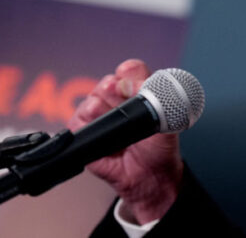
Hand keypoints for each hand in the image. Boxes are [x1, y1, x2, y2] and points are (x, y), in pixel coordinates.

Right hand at [67, 59, 183, 223]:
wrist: (149, 175)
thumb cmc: (159, 146)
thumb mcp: (169, 119)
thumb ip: (158, 98)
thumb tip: (138, 85)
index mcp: (136, 90)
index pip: (130, 70)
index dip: (130, 76)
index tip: (134, 88)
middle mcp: (115, 98)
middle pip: (107, 83)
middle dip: (118, 97)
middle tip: (129, 112)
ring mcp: (98, 114)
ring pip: (91, 102)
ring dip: (105, 114)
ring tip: (120, 130)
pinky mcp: (83, 132)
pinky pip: (77, 123)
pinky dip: (90, 130)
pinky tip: (107, 139)